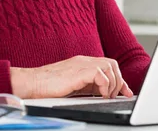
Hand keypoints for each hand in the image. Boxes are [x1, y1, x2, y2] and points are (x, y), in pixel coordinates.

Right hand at [10, 55, 133, 98]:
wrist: (33, 82)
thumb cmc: (49, 86)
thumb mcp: (74, 85)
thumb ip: (88, 85)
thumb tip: (103, 93)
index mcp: (83, 62)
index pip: (108, 65)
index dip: (119, 79)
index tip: (125, 91)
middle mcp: (84, 60)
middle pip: (112, 63)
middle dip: (119, 80)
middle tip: (118, 95)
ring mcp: (80, 64)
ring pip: (109, 66)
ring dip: (113, 83)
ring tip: (107, 96)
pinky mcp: (78, 71)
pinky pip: (100, 74)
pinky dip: (105, 85)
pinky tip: (101, 95)